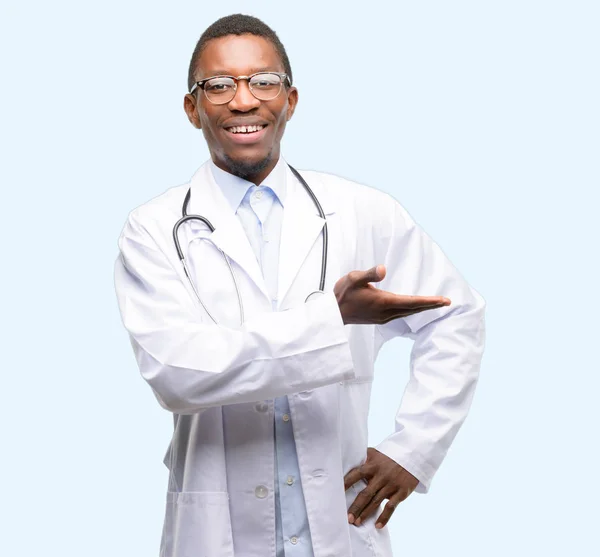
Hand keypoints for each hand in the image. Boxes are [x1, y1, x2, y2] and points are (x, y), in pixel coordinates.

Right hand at [334, 265, 450, 324]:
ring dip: (421, 308)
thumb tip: (384, 269)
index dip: (430, 301)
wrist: (332, 314)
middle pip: (414, 309)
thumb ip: (370, 274)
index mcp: (384, 302)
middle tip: (446, 302)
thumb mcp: (354, 278)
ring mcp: (383, 317)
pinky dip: (411, 310)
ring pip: (408, 313)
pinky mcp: (379, 319)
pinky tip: (412, 307)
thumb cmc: (342, 294)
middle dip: (431, 305)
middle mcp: (386, 312)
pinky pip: (400, 314)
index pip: (412, 302)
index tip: (444, 300)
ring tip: (433, 304)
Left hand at [344, 447, 418, 528]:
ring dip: (366, 513)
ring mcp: (391, 484)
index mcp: (372, 465)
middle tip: (347, 517)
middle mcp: (381, 475)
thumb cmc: (389, 456)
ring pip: (376, 502)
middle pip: (366, 493)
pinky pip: (391, 507)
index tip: (337, 492)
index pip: (356, 474)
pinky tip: (377, 525)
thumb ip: (363, 458)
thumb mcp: (375, 453)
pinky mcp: (401, 492)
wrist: (412, 455)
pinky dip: (384, 517)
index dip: (347, 483)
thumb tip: (346, 459)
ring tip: (357, 522)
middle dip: (356, 506)